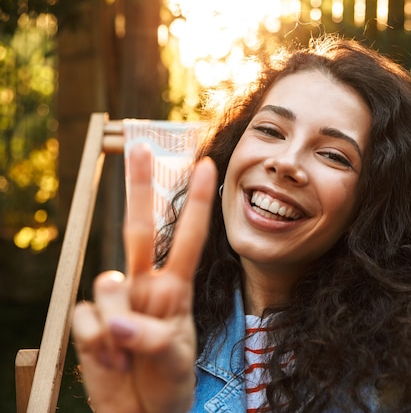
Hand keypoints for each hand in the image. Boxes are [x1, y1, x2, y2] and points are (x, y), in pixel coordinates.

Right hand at [72, 145, 216, 412]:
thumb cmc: (168, 382)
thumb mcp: (174, 357)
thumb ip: (150, 335)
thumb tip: (115, 321)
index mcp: (175, 289)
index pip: (188, 238)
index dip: (197, 203)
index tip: (207, 165)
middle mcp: (144, 287)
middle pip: (140, 229)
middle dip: (141, 187)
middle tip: (141, 145)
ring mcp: (116, 303)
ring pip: (108, 282)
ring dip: (119, 320)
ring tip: (129, 356)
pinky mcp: (90, 323)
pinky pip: (86, 318)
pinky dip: (98, 344)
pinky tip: (111, 361)